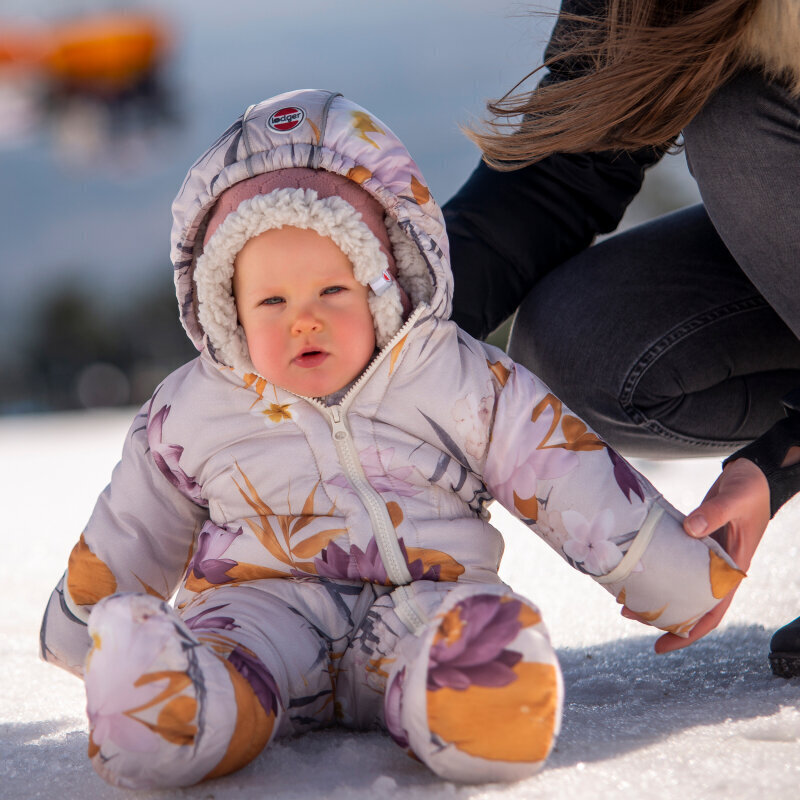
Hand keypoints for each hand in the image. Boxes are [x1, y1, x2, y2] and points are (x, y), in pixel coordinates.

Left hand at [622, 458, 769, 652]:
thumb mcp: (736, 498)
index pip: (713, 612)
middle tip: (628, 614)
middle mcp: (719, 569)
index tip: (662, 645)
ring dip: (657, 593)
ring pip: (681, 584)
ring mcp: (706, 556)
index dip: (689, 632)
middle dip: (662, 615)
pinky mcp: (695, 541)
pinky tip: (639, 567)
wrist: (754, 473)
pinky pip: (676, 562)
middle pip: (690, 603)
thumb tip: (691, 529)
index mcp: (733, 568)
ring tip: (626, 597)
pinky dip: (659, 569)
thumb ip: (714, 512)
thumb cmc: (749, 488)